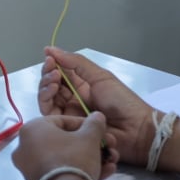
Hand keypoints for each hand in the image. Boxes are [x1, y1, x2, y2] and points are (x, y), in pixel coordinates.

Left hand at [13, 112, 116, 179]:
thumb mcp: (89, 137)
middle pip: (65, 142)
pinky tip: (103, 174)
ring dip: (90, 159)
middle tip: (107, 148)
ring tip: (110, 163)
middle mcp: (25, 147)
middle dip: (90, 145)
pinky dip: (79, 171)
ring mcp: (29, 168)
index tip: (99, 130)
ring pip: (65, 158)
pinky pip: (60, 173)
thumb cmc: (73, 158)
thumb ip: (94, 123)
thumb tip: (97, 116)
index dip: (85, 125)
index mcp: (32, 129)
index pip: (63, 121)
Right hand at [39, 47, 160, 166]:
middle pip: (50, 86)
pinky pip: (49, 114)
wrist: (135, 129)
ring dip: (45, 86)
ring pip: (46, 99)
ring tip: (54, 80)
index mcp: (82, 86)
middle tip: (52, 69)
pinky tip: (53, 91)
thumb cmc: (121, 101)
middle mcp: (72, 99)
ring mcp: (68, 113)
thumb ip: (76, 63)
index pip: (60, 73)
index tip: (50, 57)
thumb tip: (51, 49)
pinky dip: (45, 100)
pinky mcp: (65, 127)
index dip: (52, 65)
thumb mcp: (100, 76)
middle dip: (47, 74)